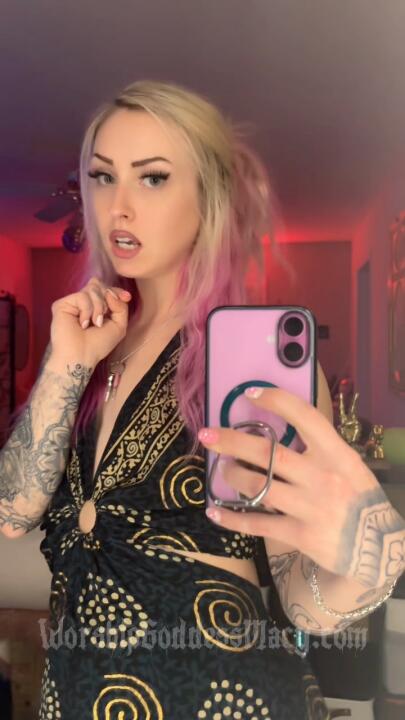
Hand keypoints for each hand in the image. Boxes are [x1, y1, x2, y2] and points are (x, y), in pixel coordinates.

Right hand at [49, 276, 131, 366]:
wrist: (81, 356)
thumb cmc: (98, 345)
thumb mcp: (119, 326)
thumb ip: (121, 307)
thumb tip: (110, 292)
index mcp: (96, 307)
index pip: (106, 289)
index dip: (117, 290)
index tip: (126, 297)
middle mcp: (83, 303)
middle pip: (99, 285)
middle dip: (107, 300)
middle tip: (102, 318)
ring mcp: (72, 303)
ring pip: (92, 289)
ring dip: (98, 307)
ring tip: (94, 323)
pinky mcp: (61, 304)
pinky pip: (81, 296)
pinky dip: (87, 310)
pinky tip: (83, 324)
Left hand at [198, 386, 404, 588]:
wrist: (379, 547)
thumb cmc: (359, 498)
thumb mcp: (349, 464)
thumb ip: (320, 447)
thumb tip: (280, 425)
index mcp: (337, 453)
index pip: (305, 417)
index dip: (276, 401)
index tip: (250, 393)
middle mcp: (322, 476)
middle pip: (268, 453)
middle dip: (232, 440)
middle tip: (206, 434)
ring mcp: (310, 507)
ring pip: (258, 486)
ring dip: (232, 475)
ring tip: (222, 469)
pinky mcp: (299, 534)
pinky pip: (257, 524)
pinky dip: (231, 519)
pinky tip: (214, 512)